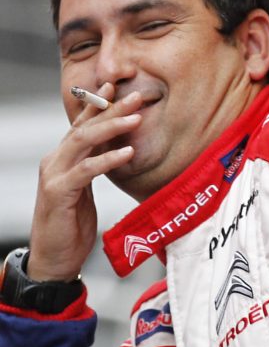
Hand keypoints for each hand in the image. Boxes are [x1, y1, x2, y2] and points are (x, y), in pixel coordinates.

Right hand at [27, 86, 143, 280]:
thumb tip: (114, 149)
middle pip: (84, 127)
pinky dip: (107, 159)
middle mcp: (54, 161)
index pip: (81, 124)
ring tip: (136, 118)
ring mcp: (53, 175)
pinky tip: (127, 153)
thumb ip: (93, 168)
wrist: (53, 259)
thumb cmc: (71, 227)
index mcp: (61, 159)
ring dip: (112, 128)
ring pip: (83, 142)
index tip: (116, 87)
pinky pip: (86, 170)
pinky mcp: (58, 192)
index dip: (98, 105)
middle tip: (136, 97)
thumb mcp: (84, 191)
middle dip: (111, 109)